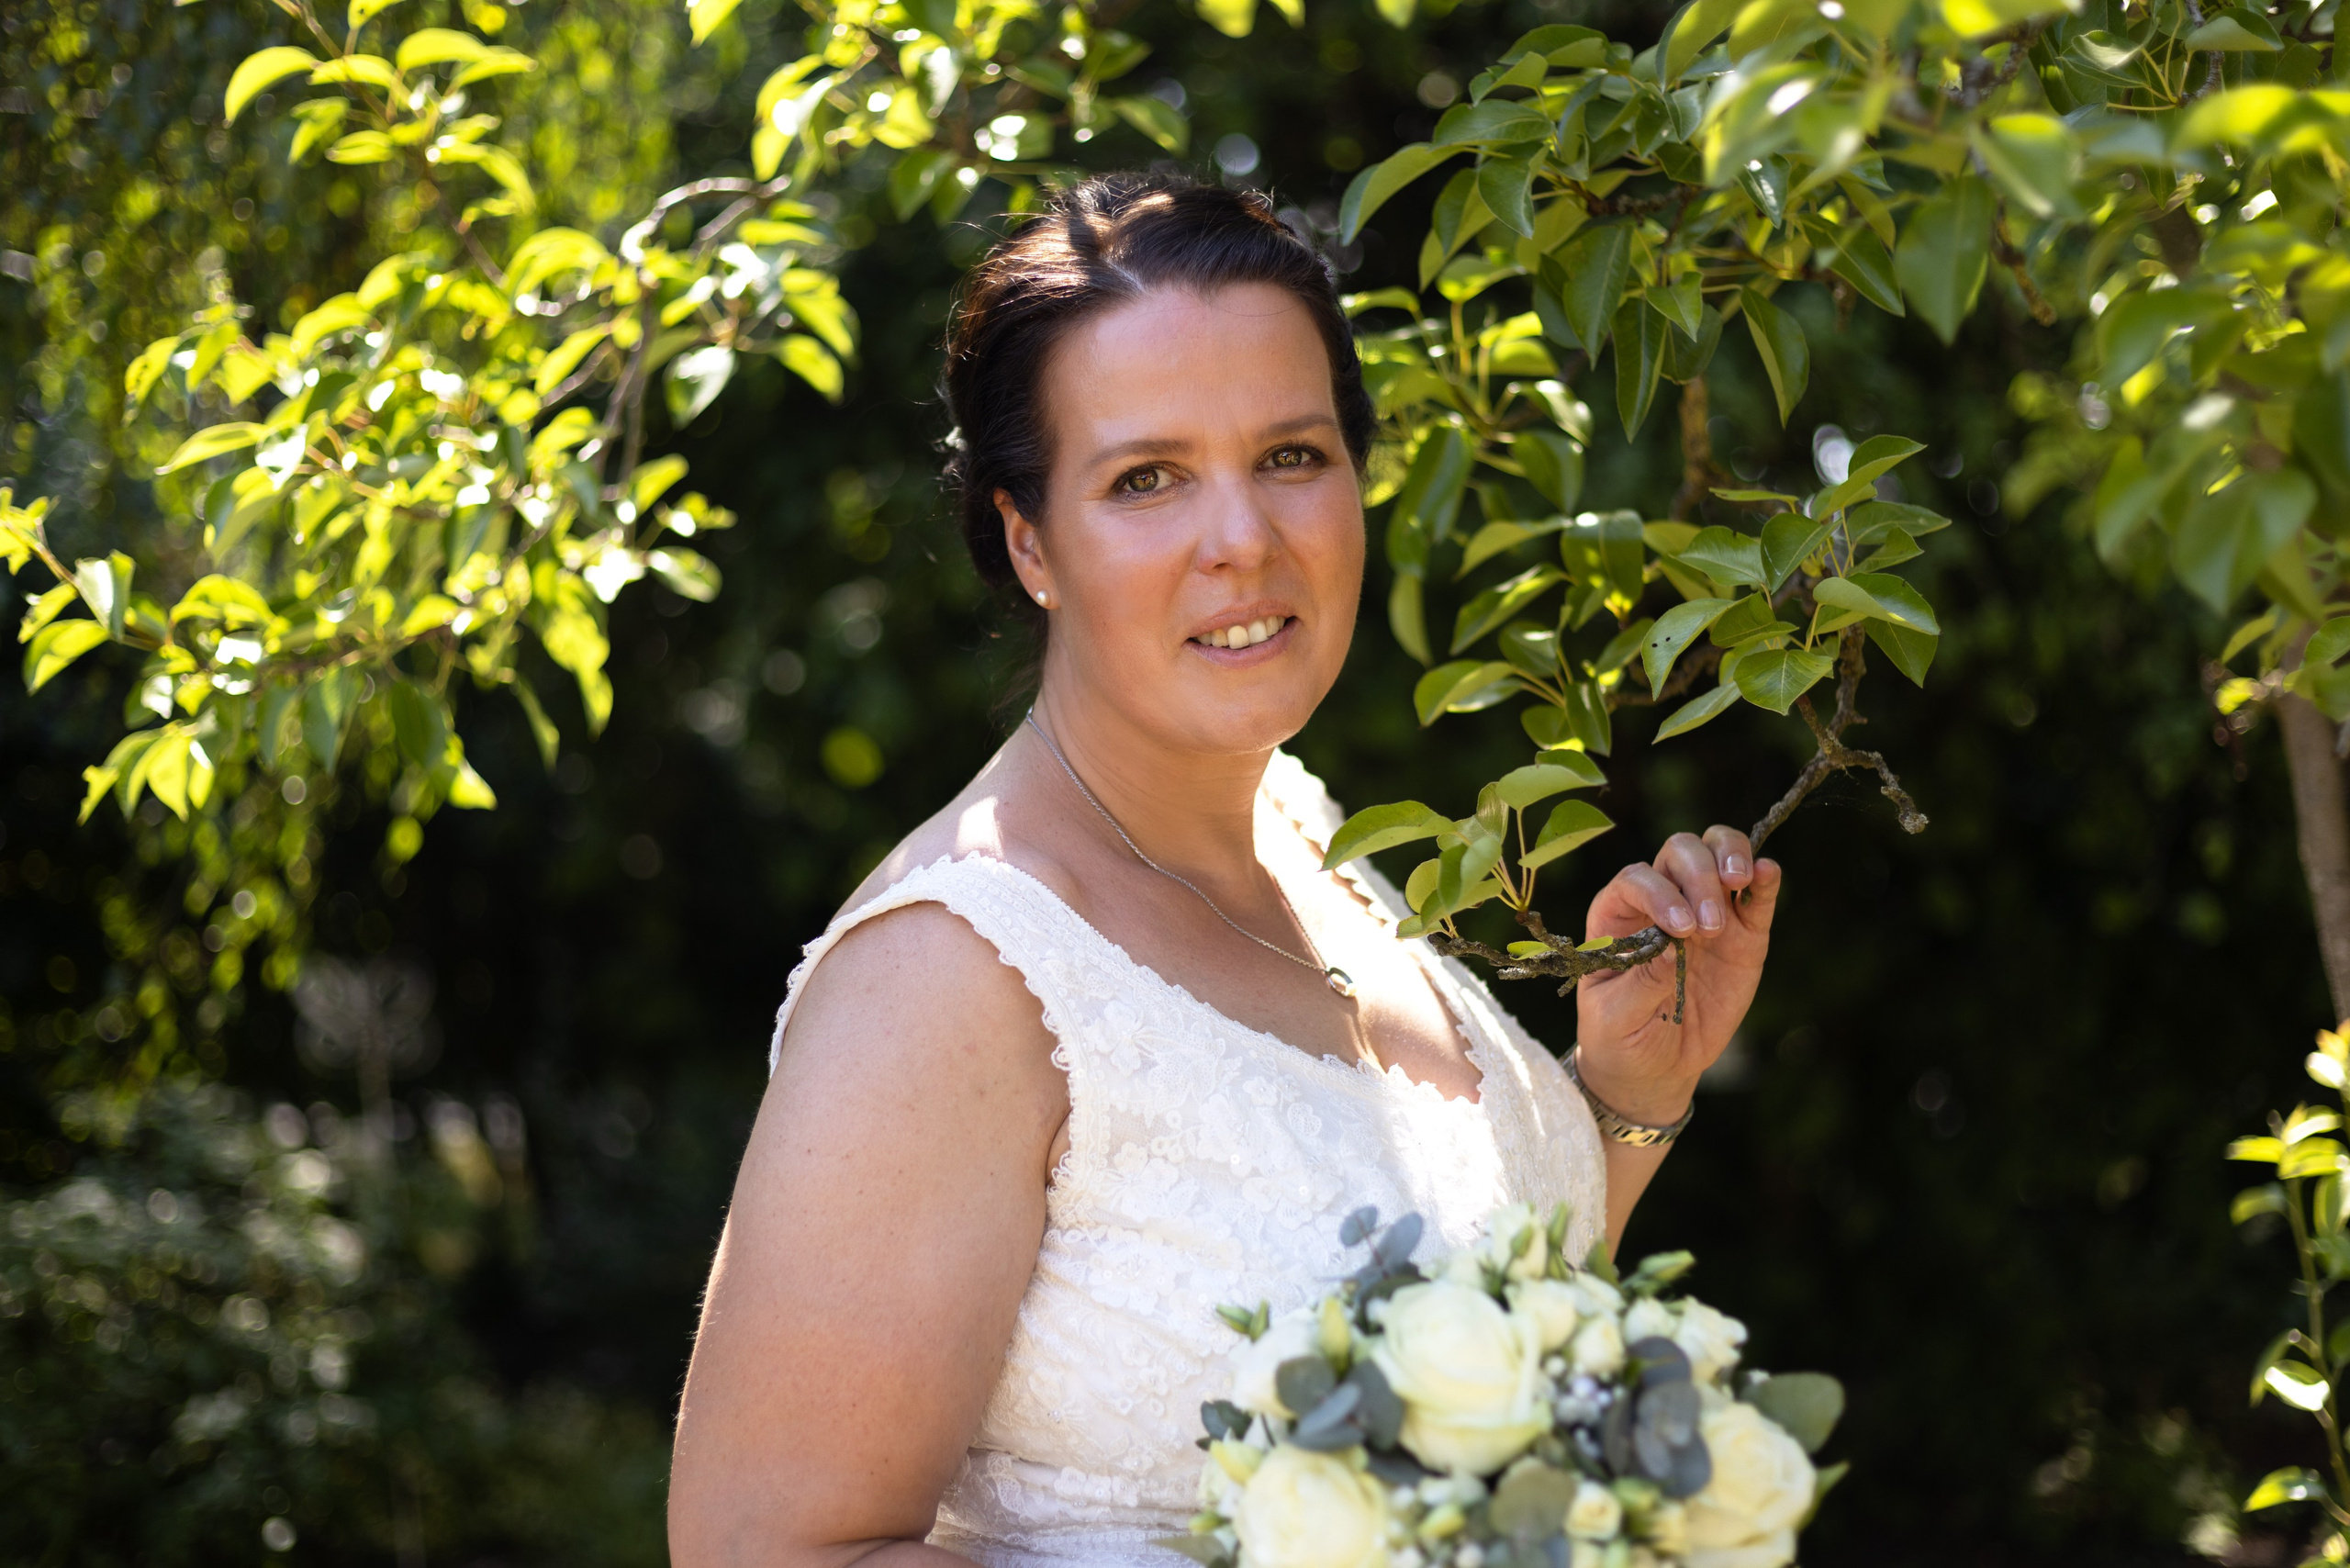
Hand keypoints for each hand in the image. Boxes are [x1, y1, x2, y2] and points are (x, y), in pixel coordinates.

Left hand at [1573, 828, 1780, 1126]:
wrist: (1654, 1067)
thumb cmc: (1619, 1035)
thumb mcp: (1616, 1018)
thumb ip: (1641, 982)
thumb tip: (1671, 948)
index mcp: (1618, 915)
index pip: (1637, 879)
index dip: (1659, 893)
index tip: (1679, 929)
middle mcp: (1661, 901)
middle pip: (1680, 853)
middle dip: (1698, 875)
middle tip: (1709, 925)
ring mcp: (1705, 912)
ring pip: (1716, 853)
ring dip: (1730, 856)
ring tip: (1739, 882)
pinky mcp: (1744, 935)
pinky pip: (1756, 896)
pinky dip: (1764, 878)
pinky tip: (1766, 871)